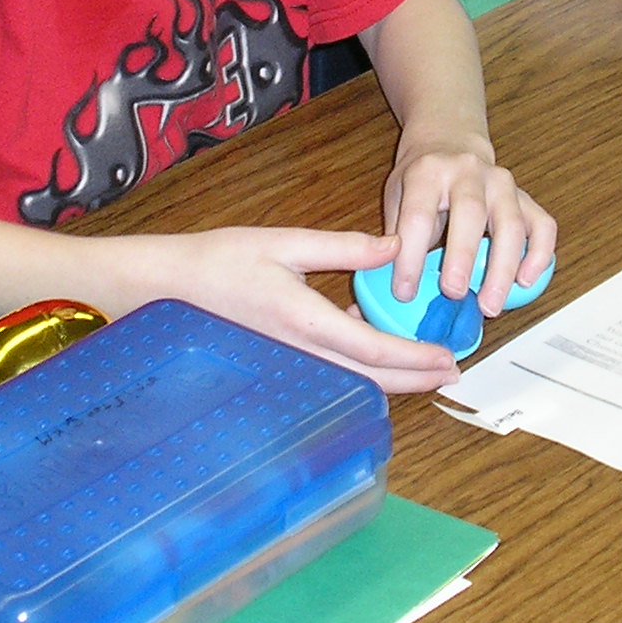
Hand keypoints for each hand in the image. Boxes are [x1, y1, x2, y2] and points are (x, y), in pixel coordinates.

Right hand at [138, 225, 462, 392]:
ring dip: (393, 377)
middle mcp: (300, 350)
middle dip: (416, 378)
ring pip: (354, 381)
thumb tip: (394, 248)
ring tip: (425, 366)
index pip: (372, 349)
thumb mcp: (285, 242)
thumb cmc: (220, 260)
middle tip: (452, 373)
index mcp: (304, 319)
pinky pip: (333, 372)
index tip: (447, 357)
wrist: (170, 287)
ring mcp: (290, 361)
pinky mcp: (282, 360)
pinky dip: (364, 369)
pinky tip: (376, 350)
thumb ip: (343, 247)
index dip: (414, 358)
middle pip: (371, 378)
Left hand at [383, 139, 556, 318]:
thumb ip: (396, 237)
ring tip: (490, 305)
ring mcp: (501, 183)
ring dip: (503, 268)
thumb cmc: (421, 177)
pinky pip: (543, 225)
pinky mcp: (525, 197)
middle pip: (470, 213)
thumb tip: (389, 290)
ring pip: (511, 224)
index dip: (411, 257)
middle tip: (454, 295)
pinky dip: (539, 255)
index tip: (405, 292)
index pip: (418, 216)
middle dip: (462, 257)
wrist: (450, 139)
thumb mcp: (396, 196)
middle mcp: (468, 172)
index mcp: (428, 173)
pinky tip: (525, 281)